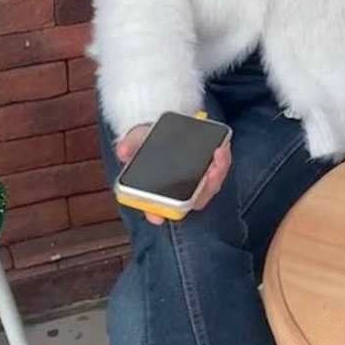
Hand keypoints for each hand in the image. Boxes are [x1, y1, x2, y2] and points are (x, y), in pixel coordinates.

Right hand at [114, 123, 230, 225]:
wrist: (168, 127)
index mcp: (162, 191)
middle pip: (192, 200)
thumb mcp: (138, 138)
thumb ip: (130, 144)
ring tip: (217, 155)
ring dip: (216, 174)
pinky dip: (222, 160)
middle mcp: (183, 191)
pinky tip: (220, 148)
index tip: (156, 217)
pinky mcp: (211, 167)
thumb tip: (122, 151)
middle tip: (204, 177)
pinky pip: (219, 168)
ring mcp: (199, 181)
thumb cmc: (151, 140)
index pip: (159, 209)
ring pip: (210, 186)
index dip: (156, 213)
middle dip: (200, 193)